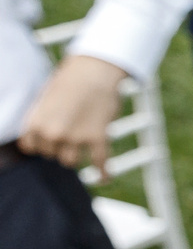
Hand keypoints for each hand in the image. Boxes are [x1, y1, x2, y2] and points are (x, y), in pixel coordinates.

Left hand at [17, 55, 127, 172]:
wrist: (94, 70)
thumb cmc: (70, 80)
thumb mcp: (45, 98)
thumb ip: (41, 119)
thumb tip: (44, 135)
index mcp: (36, 122)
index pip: (30, 147)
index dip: (39, 144)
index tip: (47, 141)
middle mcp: (53, 133)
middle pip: (51, 155)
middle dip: (58, 147)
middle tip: (69, 135)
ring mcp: (76, 137)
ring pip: (70, 162)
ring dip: (75, 157)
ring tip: (81, 150)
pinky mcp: (98, 138)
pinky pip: (100, 162)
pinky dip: (103, 172)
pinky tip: (105, 178)